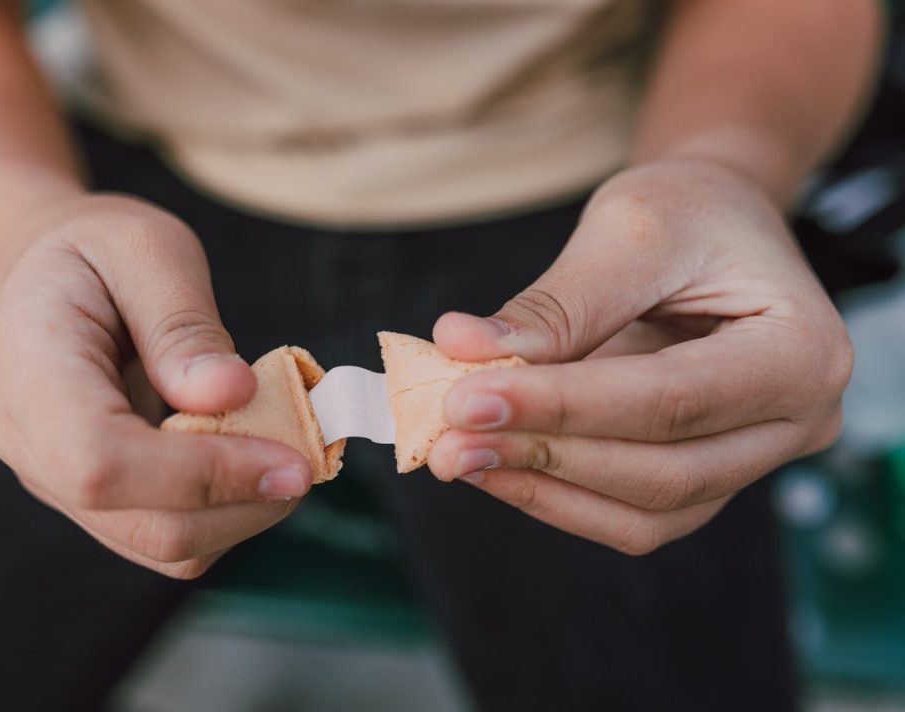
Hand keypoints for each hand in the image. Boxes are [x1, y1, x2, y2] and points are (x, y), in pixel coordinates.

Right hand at [0, 194, 312, 576]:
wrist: (47, 275)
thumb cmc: (97, 251)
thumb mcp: (145, 250)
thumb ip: (184, 325)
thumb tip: (235, 393)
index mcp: (27, 372)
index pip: (101, 462)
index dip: (202, 474)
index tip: (290, 459)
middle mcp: (27, 444)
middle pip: (140, 523)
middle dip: (241, 502)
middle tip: (309, 458)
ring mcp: (54, 480)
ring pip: (159, 543)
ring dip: (242, 511)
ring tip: (285, 449)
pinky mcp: (91, 498)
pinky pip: (165, 532)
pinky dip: (225, 509)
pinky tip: (251, 457)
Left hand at [428, 160, 851, 553]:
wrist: (715, 225)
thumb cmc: (687, 212)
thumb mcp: (628, 231)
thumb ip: (554, 307)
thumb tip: (458, 350)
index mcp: (801, 352)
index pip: (670, 402)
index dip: (562, 408)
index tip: (465, 400)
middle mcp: (795, 423)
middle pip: (664, 473)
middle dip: (546, 458)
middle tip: (446, 439)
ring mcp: (753, 459)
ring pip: (646, 513)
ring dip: (543, 489)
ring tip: (457, 455)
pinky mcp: (705, 474)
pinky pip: (630, 513)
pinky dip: (557, 495)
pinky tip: (494, 461)